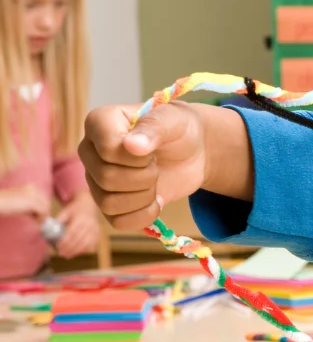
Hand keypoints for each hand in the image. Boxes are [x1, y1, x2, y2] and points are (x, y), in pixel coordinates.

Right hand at [0, 184, 51, 219]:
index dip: (42, 208)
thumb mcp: (19, 202)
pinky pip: (43, 212)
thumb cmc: (4, 204)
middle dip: (43, 212)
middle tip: (38, 220)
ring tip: (36, 221)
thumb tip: (39, 214)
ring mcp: (33, 195)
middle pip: (46, 202)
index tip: (37, 216)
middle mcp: (33, 189)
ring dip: (43, 216)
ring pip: (46, 207)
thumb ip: (29, 206)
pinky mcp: (32, 202)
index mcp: (30, 187)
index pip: (43, 198)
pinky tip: (36, 222)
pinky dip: (41, 218)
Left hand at [54, 193, 100, 257]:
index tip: (58, 247)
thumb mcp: (65, 212)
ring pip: (86, 244)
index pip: (73, 233)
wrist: (89, 205)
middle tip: (61, 253)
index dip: (65, 241)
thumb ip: (58, 221)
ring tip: (67, 256)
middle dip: (69, 248)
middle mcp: (90, 225)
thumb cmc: (75, 209)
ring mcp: (95, 230)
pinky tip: (76, 253)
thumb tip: (46, 230)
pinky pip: (92, 245)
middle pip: (79, 240)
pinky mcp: (98, 234)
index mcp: (81, 219)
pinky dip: (84, 251)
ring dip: (76, 252)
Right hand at [78, 101, 250, 230]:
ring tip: (156, 180)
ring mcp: (96, 179)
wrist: (193, 151)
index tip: (152, 150)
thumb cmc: (179, 128)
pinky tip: (156, 200)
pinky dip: (144, 215)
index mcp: (99, 123)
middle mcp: (90, 151)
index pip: (107, 150)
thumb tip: (131, 145)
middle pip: (107, 179)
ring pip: (109, 203)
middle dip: (145, 177)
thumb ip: (154, 128)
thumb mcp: (173, 119)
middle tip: (156, 165)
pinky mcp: (110, 202)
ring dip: (144, 197)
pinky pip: (118, 222)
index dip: (136, 158)